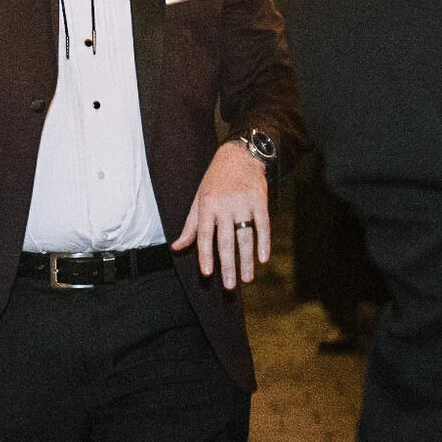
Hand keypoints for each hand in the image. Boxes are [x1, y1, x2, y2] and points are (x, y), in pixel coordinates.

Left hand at [174, 138, 270, 289]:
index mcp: (206, 205)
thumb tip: (177, 248)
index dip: (205, 255)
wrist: (239, 155)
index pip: (204, 235)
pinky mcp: (260, 200)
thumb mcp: (198, 199)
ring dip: (247, 260)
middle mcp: (224, 205)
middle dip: (228, 265)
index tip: (207, 274)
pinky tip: (263, 258)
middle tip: (229, 286)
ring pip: (245, 237)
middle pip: (226, 241)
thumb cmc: (215, 181)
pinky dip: (264, 242)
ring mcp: (243, 203)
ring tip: (247, 279)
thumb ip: (190, 226)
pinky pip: (263, 225)